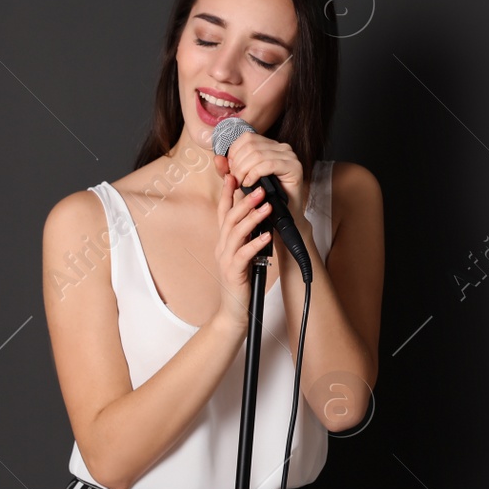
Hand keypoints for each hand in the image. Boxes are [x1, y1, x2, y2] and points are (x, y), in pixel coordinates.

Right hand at [210, 171, 272, 330]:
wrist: (234, 312)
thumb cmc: (242, 283)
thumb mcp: (244, 255)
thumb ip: (247, 238)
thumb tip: (260, 218)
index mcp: (224, 242)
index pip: (223, 213)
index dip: (227, 194)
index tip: (233, 175)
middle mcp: (222, 248)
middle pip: (229, 218)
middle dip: (244, 201)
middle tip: (259, 187)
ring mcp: (225, 260)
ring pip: (235, 233)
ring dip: (251, 217)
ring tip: (266, 206)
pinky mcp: (233, 272)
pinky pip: (243, 255)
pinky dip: (255, 243)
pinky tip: (266, 235)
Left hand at [215, 131, 306, 220]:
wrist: (280, 216)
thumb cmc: (262, 198)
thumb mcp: (240, 180)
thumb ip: (228, 169)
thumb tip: (218, 157)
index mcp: (270, 145)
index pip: (247, 137)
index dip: (234, 152)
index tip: (231, 170)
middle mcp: (282, 147)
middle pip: (251, 145)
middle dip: (237, 164)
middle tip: (234, 180)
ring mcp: (289, 156)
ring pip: (257, 155)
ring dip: (243, 170)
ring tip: (240, 184)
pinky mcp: (294, 167)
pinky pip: (268, 165)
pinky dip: (254, 174)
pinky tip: (250, 184)